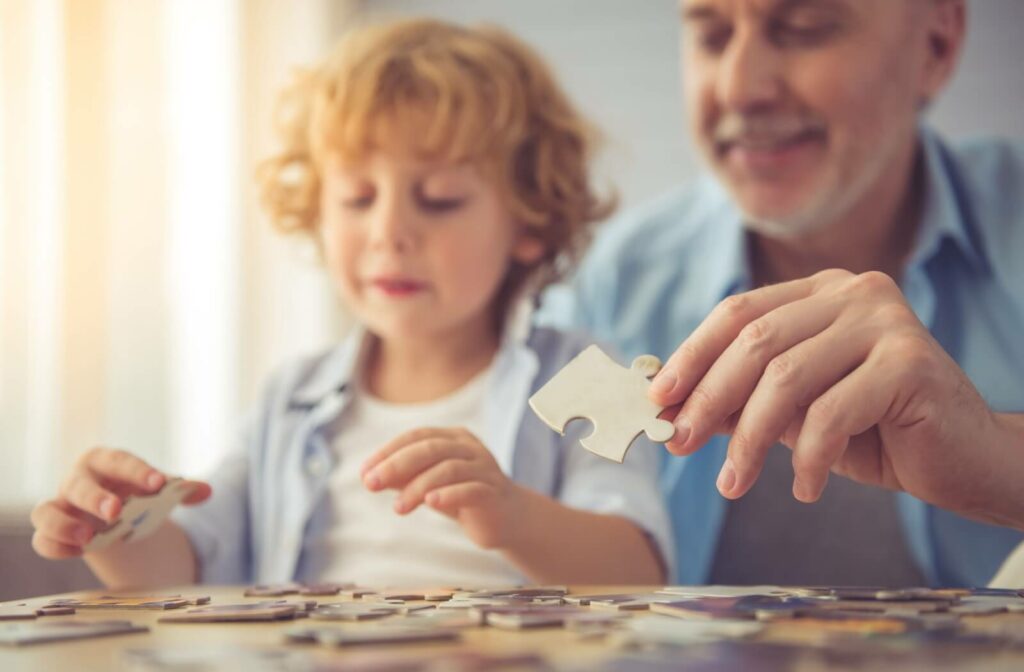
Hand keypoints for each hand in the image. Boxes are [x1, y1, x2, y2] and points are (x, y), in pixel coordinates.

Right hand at [31, 447, 210, 558]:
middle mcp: (77, 480)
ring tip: (89, 538)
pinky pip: (41, 540)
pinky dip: (54, 546)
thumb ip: (181, 490)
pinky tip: (77, 553)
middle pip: (79, 484)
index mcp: (105, 462)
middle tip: (116, 512)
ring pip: (45, 511)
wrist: (112, 511)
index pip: (118, 461)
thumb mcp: (156, 489)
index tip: (158, 484)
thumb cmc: (134, 492)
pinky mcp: (51, 531)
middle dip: (96, 497)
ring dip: (63, 525)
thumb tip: (206, 491)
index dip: (138, 471)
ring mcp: (60, 506)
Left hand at [361, 427, 522, 548]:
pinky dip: (449, 494)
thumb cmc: (461, 496)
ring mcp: (484, 468)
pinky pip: (471, 489)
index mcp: (453, 438)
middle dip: (396, 465)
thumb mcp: (428, 485)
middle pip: (430, 448)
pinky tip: (430, 503)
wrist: (506, 519)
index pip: (417, 436)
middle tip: (370, 484)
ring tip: (398, 508)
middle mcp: (470, 448)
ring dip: (418, 486)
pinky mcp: (493, 492)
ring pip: (448, 468)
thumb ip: (403, 478)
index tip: (364, 472)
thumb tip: (369, 476)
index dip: (388, 451)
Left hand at [649, 269, 1018, 524]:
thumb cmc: (873, 433)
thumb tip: (669, 405)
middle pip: (755, 341)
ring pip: (787, 378)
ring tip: (733, 484)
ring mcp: (886, 320)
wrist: (965, 460)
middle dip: (708, 399)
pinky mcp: (911, 360)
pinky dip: (807, 458)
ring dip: (749, 439)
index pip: (738, 312)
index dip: (692, 355)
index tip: (656, 398)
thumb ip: (741, 398)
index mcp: (819, 292)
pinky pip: (832, 413)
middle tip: (677, 444)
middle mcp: (853, 292)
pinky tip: (803, 488)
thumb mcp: (794, 411)